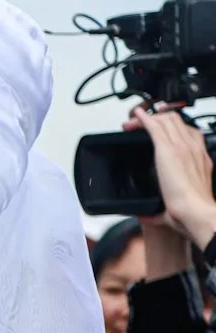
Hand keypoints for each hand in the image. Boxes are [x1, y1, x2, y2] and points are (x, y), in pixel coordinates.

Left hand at [124, 103, 215, 247]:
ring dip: (147, 118)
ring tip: (133, 121)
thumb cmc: (192, 211)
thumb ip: (160, 209)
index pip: (188, 133)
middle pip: (176, 122)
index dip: (172, 128)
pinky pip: (155, 127)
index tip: (158, 131)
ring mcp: (181, 147)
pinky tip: (135, 117)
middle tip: (138, 125)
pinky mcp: (168, 151)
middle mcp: (193, 149)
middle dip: (157, 118)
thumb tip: (145, 216)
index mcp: (199, 159)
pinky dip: (144, 119)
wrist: (196, 213)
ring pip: (166, 121)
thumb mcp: (177, 205)